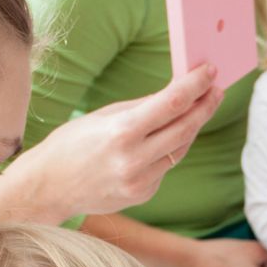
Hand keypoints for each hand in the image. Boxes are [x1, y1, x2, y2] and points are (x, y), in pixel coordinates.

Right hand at [2, 65, 222, 221]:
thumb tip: (177, 93)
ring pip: (180, 149)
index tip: (210, 72)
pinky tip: (166, 139)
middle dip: (205, 106)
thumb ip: (142, 107)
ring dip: (191, 127)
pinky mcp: (143, 194)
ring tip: (199, 108)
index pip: (171, 104)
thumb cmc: (71, 144)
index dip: (195, 86)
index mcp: (121, 133)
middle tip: (217, 90)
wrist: (49, 187)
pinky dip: (169, 150)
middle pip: (185, 128)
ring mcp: (140, 181)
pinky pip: (166, 166)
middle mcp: (133, 160)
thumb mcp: (103, 116)